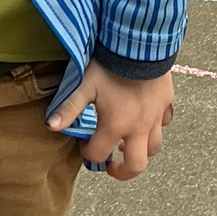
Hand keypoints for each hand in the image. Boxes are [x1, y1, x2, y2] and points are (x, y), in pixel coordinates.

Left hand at [49, 61, 173, 180]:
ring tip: (128, 145)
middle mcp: (139, 128)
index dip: (87, 153)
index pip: (99, 153)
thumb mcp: (84, 85)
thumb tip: (50, 127)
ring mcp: (155, 117)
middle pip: (136, 165)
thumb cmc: (110, 65)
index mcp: (116, 126)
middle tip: (112, 165)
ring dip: (141, 151)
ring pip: (154, 148)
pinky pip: (163, 124)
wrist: (141, 43)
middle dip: (123, 172)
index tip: (82, 144)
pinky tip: (145, 120)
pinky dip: (154, 128)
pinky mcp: (166, 104)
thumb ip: (68, 108)